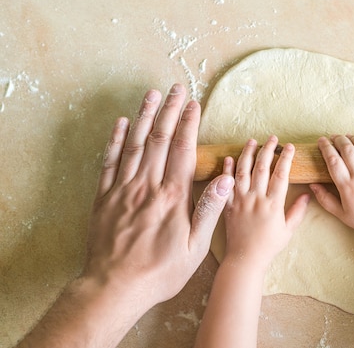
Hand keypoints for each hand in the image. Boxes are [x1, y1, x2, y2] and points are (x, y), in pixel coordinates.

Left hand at [85, 83, 233, 308]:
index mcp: (172, 196)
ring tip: (151, 95)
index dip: (188, 123)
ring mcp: (123, 189)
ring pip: (134, 144)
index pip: (182, 150)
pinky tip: (120, 124)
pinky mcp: (105, 198)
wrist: (114, 286)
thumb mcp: (195, 248)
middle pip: (159, 139)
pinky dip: (115, 140)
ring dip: (144, 117)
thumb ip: (209, 210)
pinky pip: (109, 162)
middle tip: (175, 88)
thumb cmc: (159, 270)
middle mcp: (147, 186)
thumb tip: (225, 180)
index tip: (193, 104)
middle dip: (168, 111)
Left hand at [220, 136, 308, 270]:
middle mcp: (256, 199)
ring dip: (247, 154)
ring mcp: (240, 201)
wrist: (245, 259)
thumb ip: (297, 211)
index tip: (289, 147)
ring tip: (252, 141)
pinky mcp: (227, 205)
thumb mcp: (288, 230)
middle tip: (272, 138)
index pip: (281, 175)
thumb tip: (308, 195)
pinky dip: (226, 170)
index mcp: (273, 204)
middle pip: (262, 168)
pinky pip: (226, 184)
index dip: (285, 158)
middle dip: (268, 150)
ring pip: (243, 171)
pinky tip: (229, 157)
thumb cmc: (268, 247)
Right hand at [310, 135, 353, 243]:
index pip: (332, 159)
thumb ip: (324, 199)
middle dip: (338, 139)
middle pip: (347, 148)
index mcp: (347, 185)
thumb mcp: (340, 213)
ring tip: (349, 137)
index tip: (321, 141)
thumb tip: (312, 185)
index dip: (325, 147)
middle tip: (334, 138)